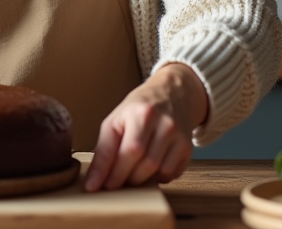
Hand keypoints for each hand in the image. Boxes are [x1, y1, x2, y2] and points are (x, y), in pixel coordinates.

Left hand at [83, 62, 208, 190]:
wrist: (173, 94)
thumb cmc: (140, 109)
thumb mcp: (117, 119)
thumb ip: (105, 147)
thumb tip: (94, 178)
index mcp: (141, 113)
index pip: (125, 150)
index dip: (108, 171)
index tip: (93, 186)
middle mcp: (163, 123)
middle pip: (142, 164)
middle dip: (122, 178)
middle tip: (111, 182)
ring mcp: (178, 136)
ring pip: (157, 171)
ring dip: (139, 180)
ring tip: (129, 174)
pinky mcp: (188, 148)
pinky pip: (170, 174)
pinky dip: (156, 177)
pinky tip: (149, 168)